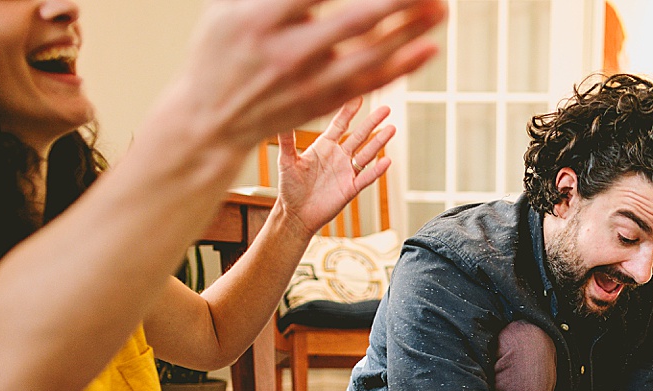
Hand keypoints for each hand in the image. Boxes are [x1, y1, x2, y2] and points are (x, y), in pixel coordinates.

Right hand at [168, 0, 445, 153]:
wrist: (211, 118)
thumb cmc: (223, 46)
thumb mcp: (228, 5)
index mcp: (261, 20)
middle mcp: (288, 53)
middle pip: (355, 21)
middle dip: (396, 1)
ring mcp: (309, 83)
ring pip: (371, 56)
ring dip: (411, 32)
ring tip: (441, 8)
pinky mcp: (324, 104)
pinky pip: (371, 85)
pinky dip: (402, 67)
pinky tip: (428, 47)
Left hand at [275, 98, 394, 237]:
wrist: (296, 213)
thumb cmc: (289, 187)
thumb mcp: (286, 161)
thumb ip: (286, 140)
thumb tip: (279, 116)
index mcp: (323, 146)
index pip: (339, 124)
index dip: (348, 110)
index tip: (358, 95)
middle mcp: (338, 156)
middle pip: (359, 135)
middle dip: (372, 122)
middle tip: (386, 108)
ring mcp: (346, 172)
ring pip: (367, 153)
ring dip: (379, 141)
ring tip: (392, 128)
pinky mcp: (351, 188)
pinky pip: (366, 178)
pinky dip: (377, 170)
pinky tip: (387, 160)